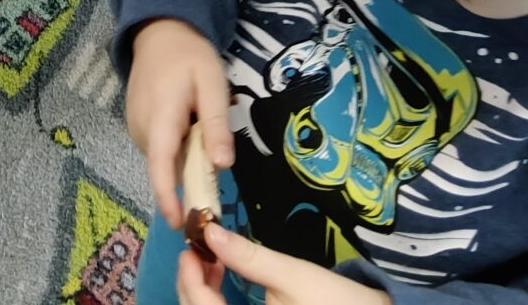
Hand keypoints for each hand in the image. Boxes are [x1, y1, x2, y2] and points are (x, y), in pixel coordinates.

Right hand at [126, 20, 232, 229]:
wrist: (158, 31)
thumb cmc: (189, 55)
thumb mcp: (212, 83)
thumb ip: (216, 124)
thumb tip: (222, 167)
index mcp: (161, 117)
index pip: (160, 166)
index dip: (168, 198)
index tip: (181, 224)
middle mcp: (141, 127)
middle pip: (165, 167)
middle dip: (189, 177)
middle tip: (214, 158)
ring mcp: (135, 125)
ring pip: (163, 159)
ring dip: (183, 158)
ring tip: (199, 128)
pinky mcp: (135, 123)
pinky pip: (158, 147)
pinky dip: (174, 148)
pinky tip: (185, 124)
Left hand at [179, 224, 389, 304]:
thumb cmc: (338, 303)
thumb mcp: (293, 275)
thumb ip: (249, 257)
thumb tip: (211, 230)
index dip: (189, 279)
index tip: (189, 247)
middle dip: (192, 286)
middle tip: (198, 251)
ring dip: (203, 295)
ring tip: (211, 262)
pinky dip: (217, 303)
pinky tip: (222, 282)